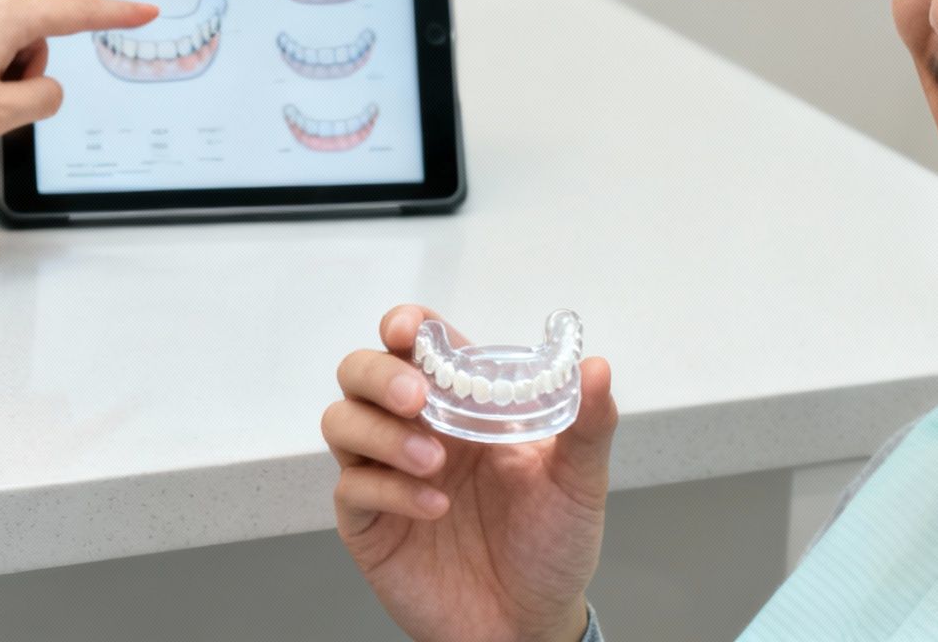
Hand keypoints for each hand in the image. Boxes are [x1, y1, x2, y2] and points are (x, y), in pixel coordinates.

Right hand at [324, 305, 616, 641]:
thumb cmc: (552, 545)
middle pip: (360, 372)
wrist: (531, 623)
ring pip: (341, 421)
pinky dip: (389, 488)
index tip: (410, 330)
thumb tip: (596, 368)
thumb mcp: (579, 481)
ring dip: (383, 434)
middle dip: (380, 374)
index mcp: (465, 407)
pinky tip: (435, 508)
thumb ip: (587, 424)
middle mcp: (419, 431)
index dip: (406, 325)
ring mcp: (388, 474)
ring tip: (436, 463)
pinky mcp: (371, 523)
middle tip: (418, 400)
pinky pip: (352, 487)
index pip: (419, 345)